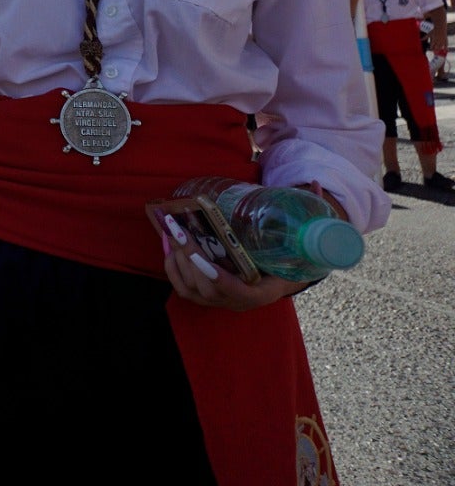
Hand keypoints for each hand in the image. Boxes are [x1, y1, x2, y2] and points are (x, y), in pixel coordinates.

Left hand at [160, 220, 303, 311]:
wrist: (277, 275)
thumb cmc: (289, 256)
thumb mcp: (304, 241)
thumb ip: (311, 217)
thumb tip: (316, 184)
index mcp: (264, 291)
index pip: (242, 293)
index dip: (221, 279)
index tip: (204, 259)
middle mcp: (240, 301)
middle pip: (208, 289)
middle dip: (191, 259)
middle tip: (179, 231)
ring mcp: (221, 301)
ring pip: (192, 288)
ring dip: (179, 261)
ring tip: (173, 232)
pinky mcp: (206, 297)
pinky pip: (183, 289)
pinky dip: (172, 269)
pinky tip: (169, 246)